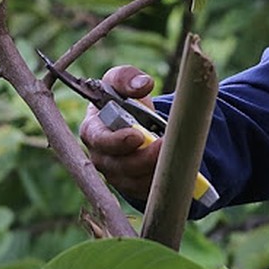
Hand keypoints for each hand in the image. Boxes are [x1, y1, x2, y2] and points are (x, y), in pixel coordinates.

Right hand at [79, 65, 161, 200]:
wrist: (134, 121)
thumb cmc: (123, 100)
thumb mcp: (123, 82)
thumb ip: (127, 77)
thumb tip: (142, 85)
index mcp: (93, 130)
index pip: (98, 140)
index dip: (116, 142)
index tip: (137, 136)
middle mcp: (101, 156)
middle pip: (119, 166)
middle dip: (143, 158)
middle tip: (163, 145)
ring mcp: (116, 175)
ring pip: (134, 182)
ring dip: (154, 170)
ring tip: (173, 155)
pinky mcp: (132, 187)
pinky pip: (146, 190)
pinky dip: (161, 181)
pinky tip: (175, 169)